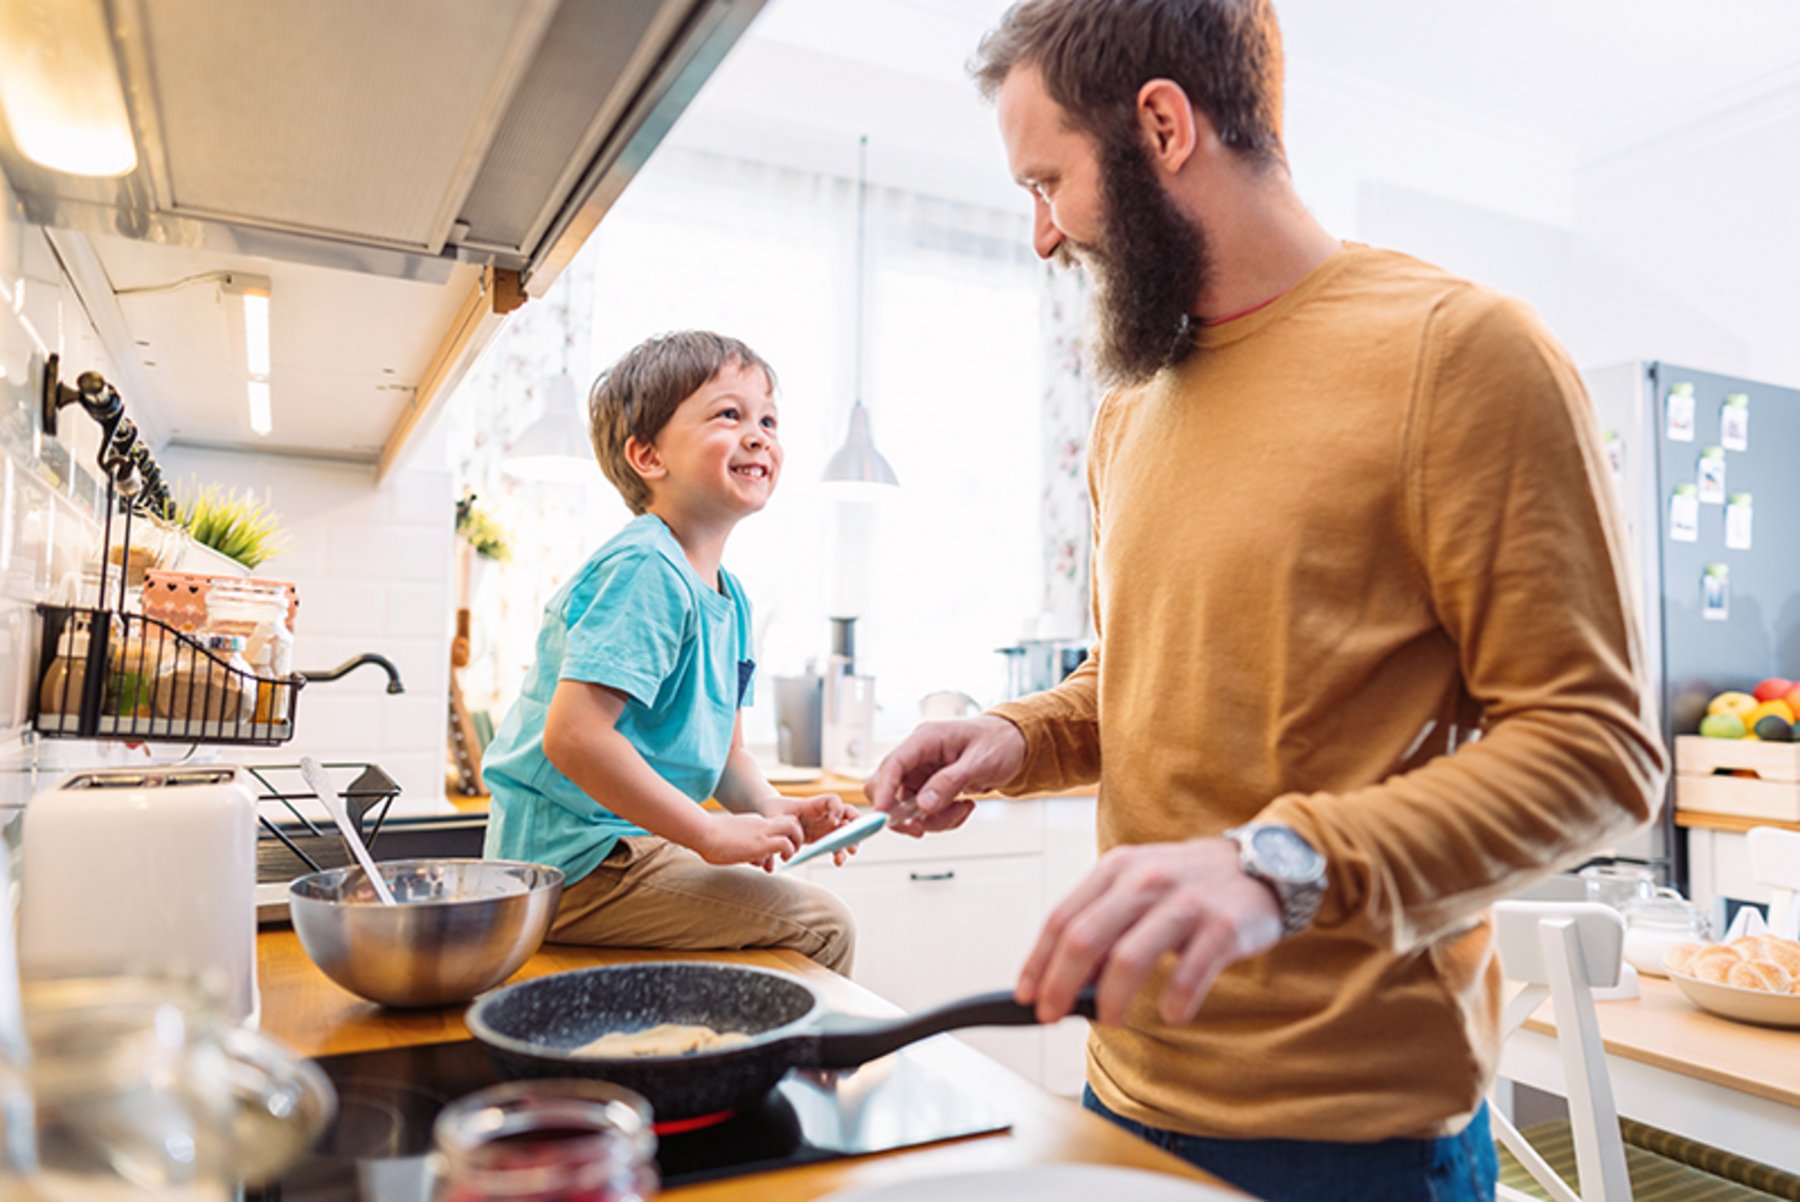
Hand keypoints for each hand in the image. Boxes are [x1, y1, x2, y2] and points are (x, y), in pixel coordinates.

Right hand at [695, 811, 803, 871]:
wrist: (701, 832)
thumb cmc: (707, 838)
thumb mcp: (728, 838)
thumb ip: (738, 844)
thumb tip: (737, 855)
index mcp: (754, 822)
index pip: (779, 821)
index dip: (785, 832)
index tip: (782, 846)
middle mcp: (761, 823)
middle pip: (792, 820)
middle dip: (797, 834)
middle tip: (792, 850)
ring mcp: (762, 832)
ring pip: (793, 828)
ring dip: (796, 843)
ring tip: (788, 856)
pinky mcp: (760, 843)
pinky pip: (785, 843)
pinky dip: (788, 852)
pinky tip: (781, 861)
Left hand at [769, 793, 857, 865]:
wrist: (773, 816)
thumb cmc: (775, 812)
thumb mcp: (774, 818)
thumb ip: (776, 833)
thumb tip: (774, 860)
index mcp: (815, 804)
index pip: (833, 800)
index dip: (837, 809)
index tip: (833, 821)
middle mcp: (825, 814)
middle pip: (848, 815)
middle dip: (855, 827)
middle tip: (852, 840)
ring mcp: (827, 826)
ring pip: (846, 832)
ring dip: (851, 842)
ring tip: (849, 853)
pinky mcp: (825, 838)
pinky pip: (838, 845)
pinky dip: (840, 852)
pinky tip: (837, 862)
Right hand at [865, 716, 1025, 836]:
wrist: (1014, 745)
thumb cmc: (999, 743)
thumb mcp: (980, 762)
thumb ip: (950, 782)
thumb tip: (924, 805)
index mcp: (926, 739)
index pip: (893, 764)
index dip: (884, 791)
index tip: (883, 816)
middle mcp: (918, 756)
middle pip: (888, 788)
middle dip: (903, 813)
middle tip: (921, 828)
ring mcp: (922, 773)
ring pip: (907, 807)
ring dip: (932, 819)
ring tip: (963, 809)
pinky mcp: (929, 788)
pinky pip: (924, 813)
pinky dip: (942, 819)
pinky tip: (963, 807)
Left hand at [1016, 838, 1283, 1027]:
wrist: (1261, 865)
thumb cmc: (1187, 883)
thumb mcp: (1138, 884)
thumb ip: (1102, 920)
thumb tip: (1063, 977)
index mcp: (1117, 868)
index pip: (1062, 917)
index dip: (1038, 961)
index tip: (1027, 995)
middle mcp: (1146, 880)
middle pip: (1085, 939)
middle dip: (1060, 985)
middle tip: (1053, 1016)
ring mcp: (1185, 902)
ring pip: (1129, 959)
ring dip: (1110, 1000)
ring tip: (1110, 1020)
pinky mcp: (1223, 927)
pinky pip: (1189, 973)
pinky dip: (1175, 1001)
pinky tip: (1171, 1013)